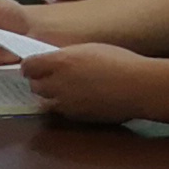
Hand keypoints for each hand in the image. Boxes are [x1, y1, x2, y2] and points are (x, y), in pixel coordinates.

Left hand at [16, 43, 160, 123]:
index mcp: (60, 62)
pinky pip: (61, 112)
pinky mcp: (77, 117)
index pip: (28, 66)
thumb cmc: (119, 61)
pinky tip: (79, 99)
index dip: (31, 66)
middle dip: (39, 81)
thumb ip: (65, 57)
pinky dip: (64, 106)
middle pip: (34, 86)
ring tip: (65, 89)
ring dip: (50, 96)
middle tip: (51, 77)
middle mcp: (58, 84)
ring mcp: (66, 104)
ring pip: (45, 102)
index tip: (36, 65)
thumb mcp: (89, 50)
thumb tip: (52, 62)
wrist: (139, 87)